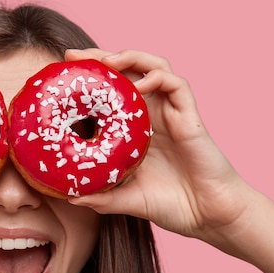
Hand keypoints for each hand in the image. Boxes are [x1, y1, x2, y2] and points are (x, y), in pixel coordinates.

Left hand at [65, 49, 255, 241]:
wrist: (208, 215)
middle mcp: (153, 115)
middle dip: (102, 58)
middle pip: (129, 72)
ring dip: (130, 58)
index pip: (112, 93)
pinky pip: (177, 85)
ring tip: (106, 61)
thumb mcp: (128, 199)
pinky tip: (141, 83)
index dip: (91, 80)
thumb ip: (102, 197)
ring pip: (154, 68)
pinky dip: (158, 78)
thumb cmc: (172, 205)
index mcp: (137, 129)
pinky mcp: (190, 117)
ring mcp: (172, 113)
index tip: (65, 75)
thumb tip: (71, 197)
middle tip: (75, 56)